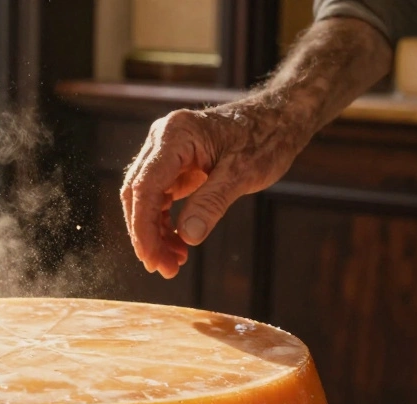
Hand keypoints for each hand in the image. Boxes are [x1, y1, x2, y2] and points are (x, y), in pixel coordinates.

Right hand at [121, 98, 311, 278]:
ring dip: (155, 234)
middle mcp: (163, 140)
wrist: (278, 121)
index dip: (143, 226)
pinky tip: (179, 244)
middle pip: (138, 194)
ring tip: (173, 262)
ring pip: (146, 200)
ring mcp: (166, 153)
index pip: (145, 186)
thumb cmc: (265, 139)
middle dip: (147, 235)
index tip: (151, 257)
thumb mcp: (242, 173)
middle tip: (163, 268)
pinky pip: (160, 199)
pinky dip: (166, 224)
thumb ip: (212, 203)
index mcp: (176, 135)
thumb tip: (188, 237)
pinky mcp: (174, 166)